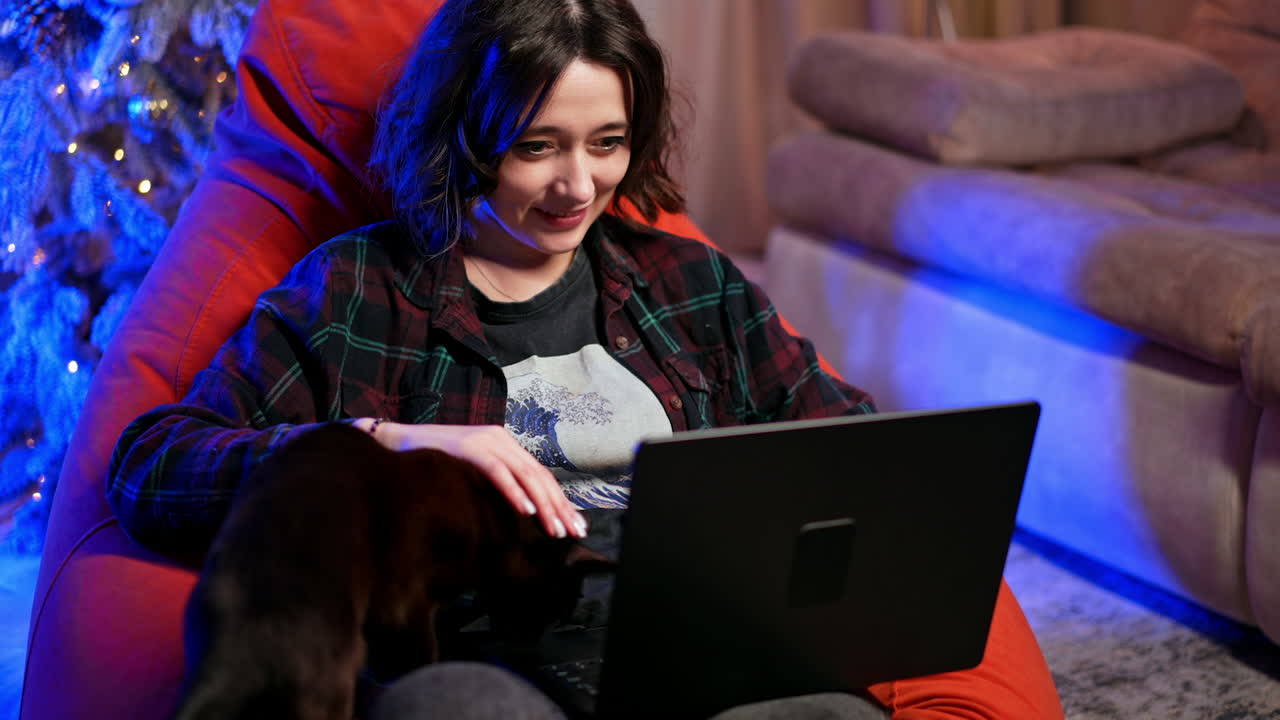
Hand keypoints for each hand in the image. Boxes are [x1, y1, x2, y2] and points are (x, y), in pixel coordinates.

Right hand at [359, 420, 586, 538]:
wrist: (396, 443)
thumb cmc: (434, 465)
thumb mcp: (472, 475)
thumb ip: (496, 485)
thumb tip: (524, 515)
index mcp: (506, 446)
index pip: (541, 476)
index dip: (561, 501)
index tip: (576, 526)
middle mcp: (501, 440)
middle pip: (540, 476)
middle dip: (560, 507)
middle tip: (574, 533)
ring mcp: (485, 441)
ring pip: (525, 475)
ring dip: (543, 504)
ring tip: (555, 528)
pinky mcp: (468, 447)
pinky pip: (497, 471)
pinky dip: (513, 491)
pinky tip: (526, 510)